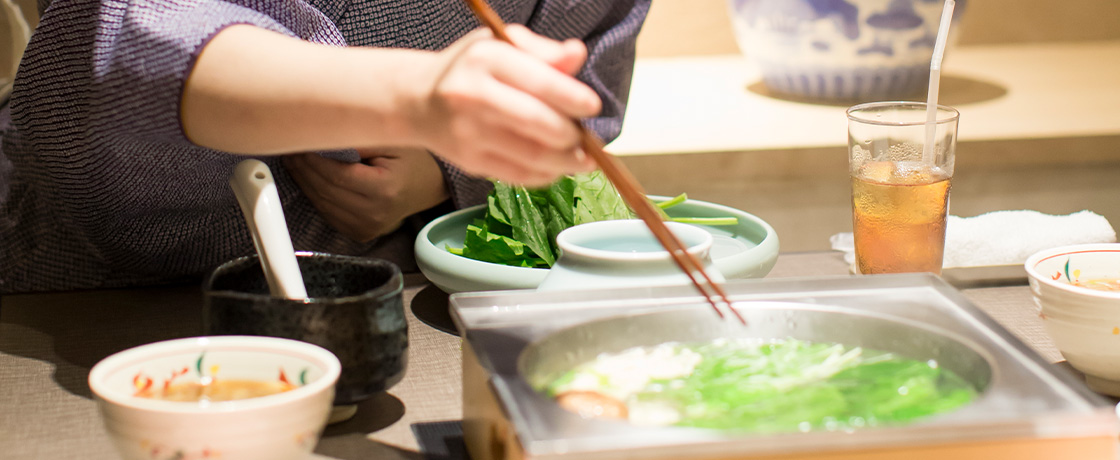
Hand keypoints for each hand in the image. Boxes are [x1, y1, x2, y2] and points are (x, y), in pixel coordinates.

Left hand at [282, 148, 448, 241]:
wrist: (430, 185)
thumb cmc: (414, 159)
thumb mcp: (392, 141)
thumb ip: (358, 140)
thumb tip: (320, 137)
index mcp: (385, 191)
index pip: (336, 175)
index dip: (312, 160)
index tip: (298, 144)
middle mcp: (375, 214)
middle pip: (325, 190)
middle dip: (303, 168)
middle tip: (290, 149)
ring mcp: (368, 228)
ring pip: (322, 204)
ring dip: (304, 182)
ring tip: (294, 160)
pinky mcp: (361, 233)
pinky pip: (329, 213)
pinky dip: (315, 195)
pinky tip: (308, 178)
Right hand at [410, 25, 599, 186]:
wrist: (419, 100)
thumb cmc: (470, 70)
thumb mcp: (502, 45)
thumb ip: (542, 51)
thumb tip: (577, 55)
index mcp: (486, 59)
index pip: (538, 81)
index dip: (572, 97)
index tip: (592, 106)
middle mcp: (473, 96)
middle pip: (536, 122)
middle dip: (571, 135)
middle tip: (588, 138)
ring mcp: (468, 133)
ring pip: (531, 155)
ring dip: (566, 162)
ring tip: (583, 159)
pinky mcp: (469, 161)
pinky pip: (518, 176)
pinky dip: (545, 175)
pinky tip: (558, 168)